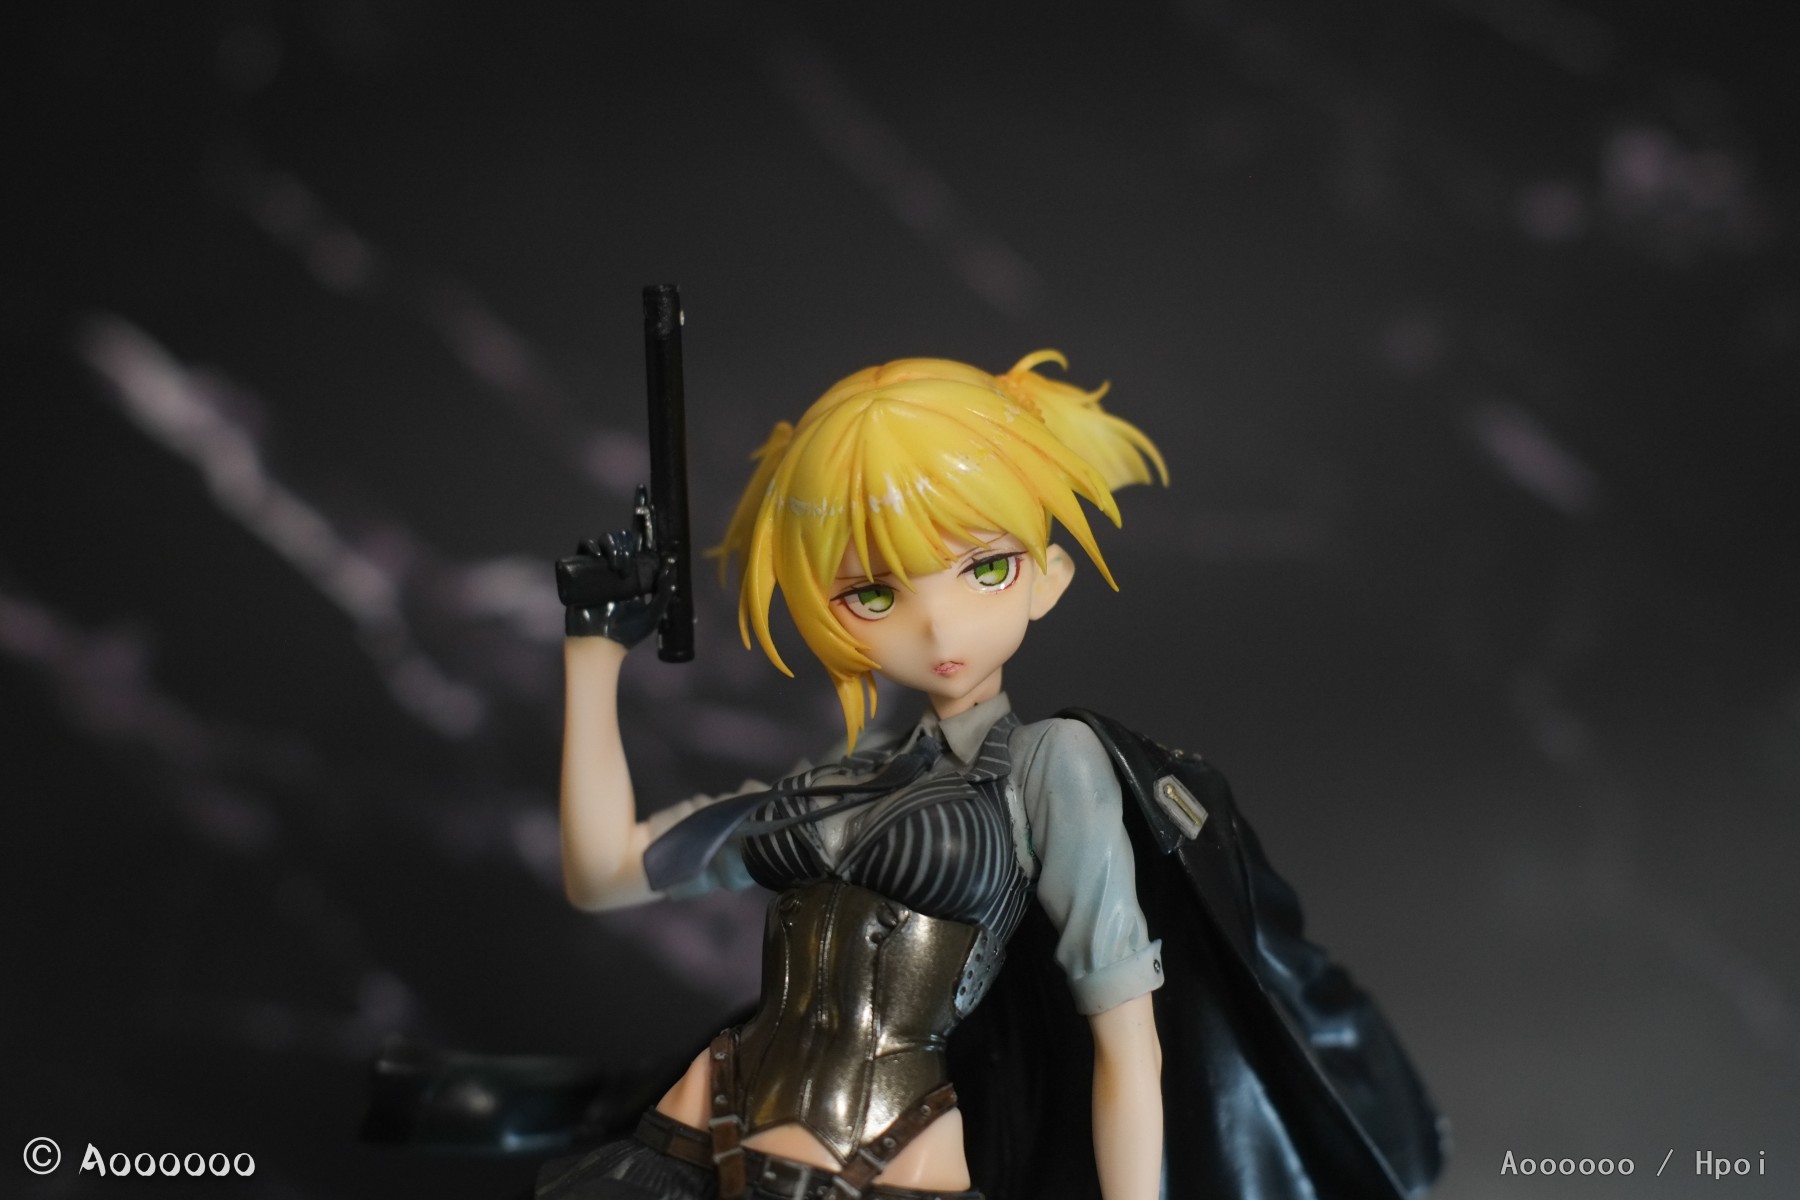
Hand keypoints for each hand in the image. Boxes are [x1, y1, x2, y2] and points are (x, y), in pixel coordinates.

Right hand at [556, 495, 668, 645]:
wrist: (600, 645)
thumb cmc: (626, 634)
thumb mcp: (652, 615)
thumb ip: (663, 593)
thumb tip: (671, 567)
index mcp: (636, 572)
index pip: (639, 541)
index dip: (641, 520)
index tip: (644, 497)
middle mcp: (618, 566)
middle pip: (620, 538)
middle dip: (624, 545)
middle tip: (626, 567)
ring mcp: (599, 569)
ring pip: (602, 541)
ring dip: (610, 546)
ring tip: (616, 567)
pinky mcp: (582, 573)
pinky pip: (583, 551)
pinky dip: (589, 547)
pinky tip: (596, 555)